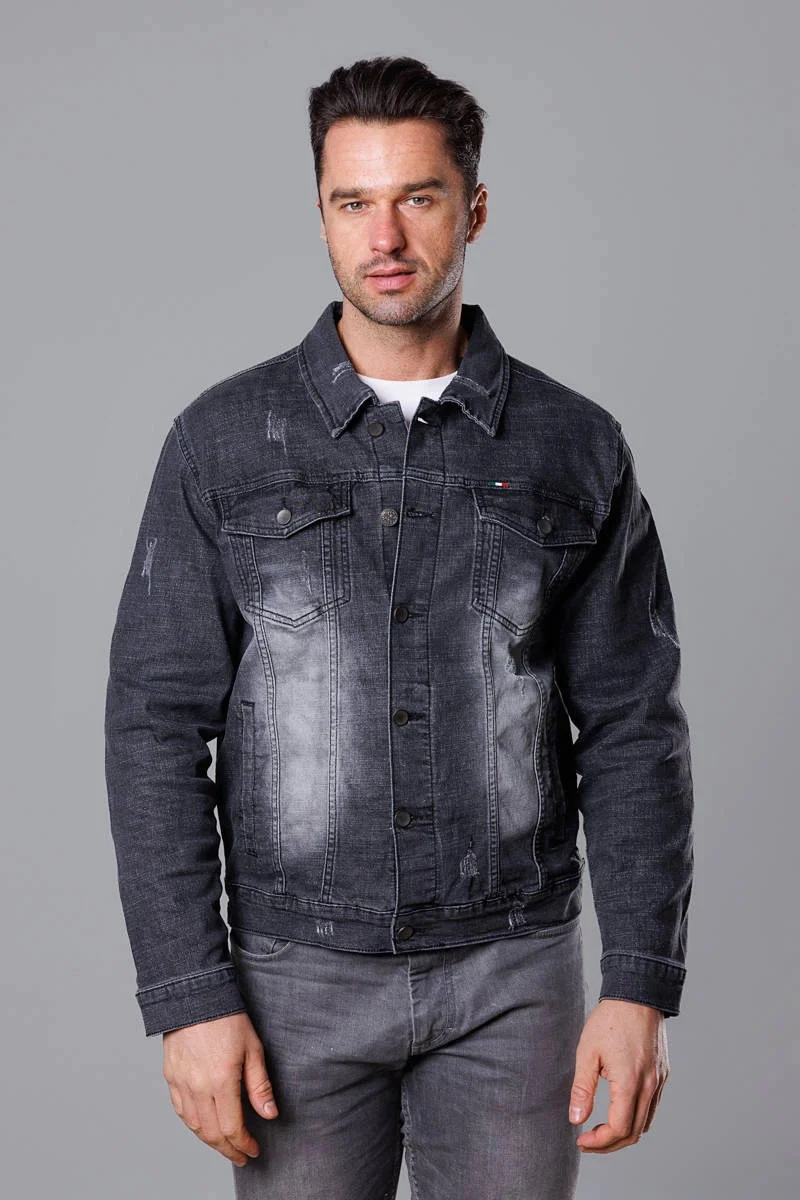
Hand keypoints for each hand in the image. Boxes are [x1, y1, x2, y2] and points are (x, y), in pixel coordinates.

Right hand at [162, 1011, 278, 1166]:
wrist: (195, 995)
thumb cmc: (228, 1018)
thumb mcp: (253, 1048)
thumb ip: (260, 1085)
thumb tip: (269, 1114)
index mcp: (221, 1081)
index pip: (232, 1128)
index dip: (244, 1144)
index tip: (254, 1150)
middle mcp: (198, 1087)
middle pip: (212, 1134)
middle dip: (228, 1150)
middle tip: (241, 1156)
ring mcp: (181, 1083)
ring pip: (194, 1126)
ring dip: (210, 1141)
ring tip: (225, 1144)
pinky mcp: (170, 1077)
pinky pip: (180, 1111)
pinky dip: (193, 1125)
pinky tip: (204, 1126)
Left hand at [568, 998, 668, 1153]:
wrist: (637, 994)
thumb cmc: (609, 1020)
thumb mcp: (587, 1052)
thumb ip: (582, 1088)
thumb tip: (576, 1120)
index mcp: (630, 1082)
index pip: (619, 1129)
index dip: (599, 1142)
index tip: (581, 1141)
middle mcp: (650, 1086)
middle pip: (634, 1133)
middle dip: (609, 1144)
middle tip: (588, 1142)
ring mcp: (659, 1081)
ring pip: (646, 1124)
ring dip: (624, 1134)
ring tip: (600, 1130)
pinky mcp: (663, 1074)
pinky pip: (652, 1108)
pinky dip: (636, 1119)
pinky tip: (619, 1111)